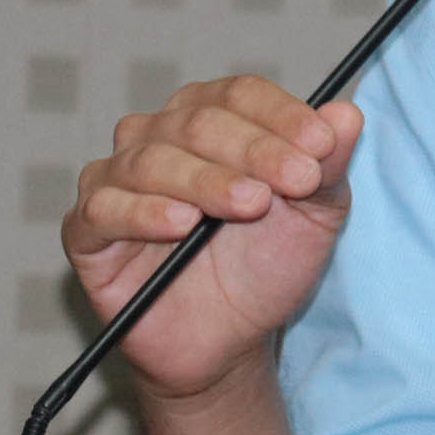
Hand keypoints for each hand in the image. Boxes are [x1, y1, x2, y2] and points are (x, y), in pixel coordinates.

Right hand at [63, 74, 364, 402]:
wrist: (229, 339)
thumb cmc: (266, 265)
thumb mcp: (313, 217)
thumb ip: (329, 167)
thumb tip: (347, 114)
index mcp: (213, 119)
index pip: (241, 94)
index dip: (282, 115)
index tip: (321, 146)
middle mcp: (159, 136)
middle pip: (198, 120)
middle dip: (254, 150)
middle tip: (295, 182)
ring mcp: (117, 179)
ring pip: (152, 159)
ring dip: (206, 179)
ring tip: (249, 205)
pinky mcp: (87, 228)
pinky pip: (104, 208)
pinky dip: (143, 212)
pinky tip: (180, 223)